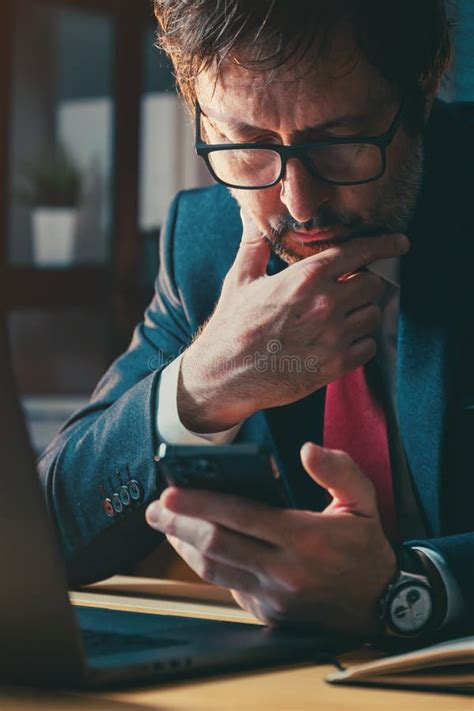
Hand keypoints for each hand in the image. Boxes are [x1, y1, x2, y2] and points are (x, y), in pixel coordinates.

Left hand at [146, 442, 396, 635]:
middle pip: (218, 545)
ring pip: (216, 570)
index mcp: (305, 536)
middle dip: (178, 525)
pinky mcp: (269, 613)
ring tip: (165, 526)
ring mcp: (275, 596)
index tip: (170, 492)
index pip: (241, 516)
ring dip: (185, 547)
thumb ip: (338, 470)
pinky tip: (194, 550)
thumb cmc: (366, 546)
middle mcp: (285, 570)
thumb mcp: (364, 501)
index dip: (201, 503)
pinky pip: (228, 588)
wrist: (382, 604)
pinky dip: (207, 567)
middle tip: (154, 509)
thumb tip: (307, 449)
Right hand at [178, 213, 408, 431]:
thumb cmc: (232, 326)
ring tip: (341, 319)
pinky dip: (361, 344)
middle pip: (374, 285)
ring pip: (373, 316)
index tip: (400, 243)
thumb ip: (254, 245)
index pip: (360, 253)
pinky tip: (340, 342)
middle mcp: (326, 304)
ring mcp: (333, 336)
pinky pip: (369, 347)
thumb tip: (251, 217)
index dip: (384, 245)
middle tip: (352, 291)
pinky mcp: (335, 365)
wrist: (224, 375)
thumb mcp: (240, 279)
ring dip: (363, 315)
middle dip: (367, 285)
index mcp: (306, 278)